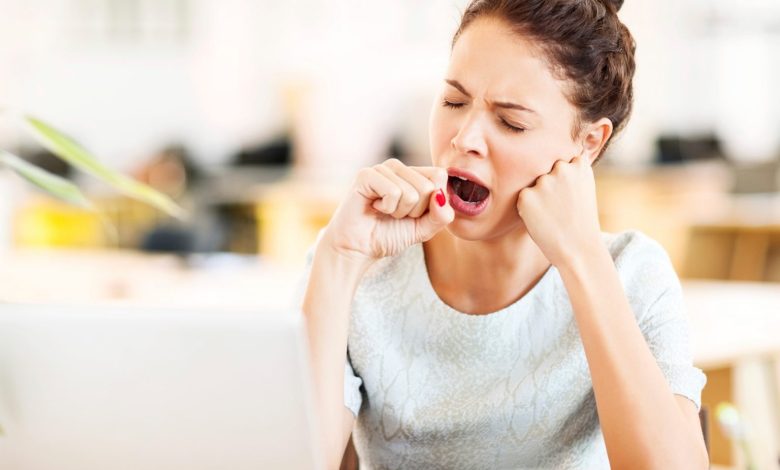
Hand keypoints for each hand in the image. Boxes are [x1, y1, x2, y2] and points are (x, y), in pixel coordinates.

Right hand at [323, 158, 454, 263]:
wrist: (358, 248)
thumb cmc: (389, 235)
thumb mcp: (424, 229)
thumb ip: (441, 215)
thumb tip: (441, 196)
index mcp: (414, 174)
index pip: (440, 176)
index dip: (432, 203)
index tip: (414, 214)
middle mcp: (399, 167)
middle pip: (428, 186)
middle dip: (415, 211)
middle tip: (395, 215)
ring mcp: (382, 169)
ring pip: (412, 192)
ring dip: (399, 212)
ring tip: (384, 212)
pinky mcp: (367, 175)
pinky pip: (394, 192)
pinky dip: (387, 208)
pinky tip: (374, 208)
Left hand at [516, 155, 602, 267]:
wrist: (578, 248)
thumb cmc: (580, 221)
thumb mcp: (583, 189)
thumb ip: (571, 173)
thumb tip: (550, 164)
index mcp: (579, 164)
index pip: (563, 162)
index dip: (563, 179)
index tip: (569, 195)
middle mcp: (561, 168)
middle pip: (545, 171)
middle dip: (548, 185)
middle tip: (559, 208)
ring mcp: (543, 181)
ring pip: (533, 184)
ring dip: (537, 196)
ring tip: (551, 215)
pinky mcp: (527, 195)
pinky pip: (523, 198)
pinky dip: (527, 208)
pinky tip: (542, 219)